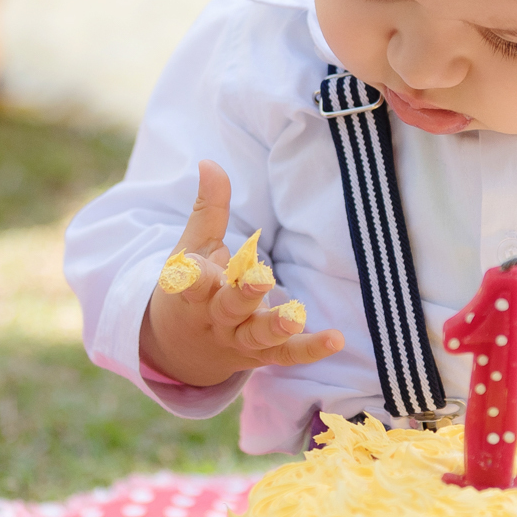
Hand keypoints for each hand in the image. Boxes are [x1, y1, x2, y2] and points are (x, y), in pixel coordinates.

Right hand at [139, 160, 343, 385]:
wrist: (181, 348)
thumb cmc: (192, 288)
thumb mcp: (193, 248)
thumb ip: (208, 207)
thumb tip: (210, 161)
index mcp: (192, 291)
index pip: (189, 283)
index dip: (190, 276)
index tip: (188, 270)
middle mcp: (215, 317)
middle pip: (229, 307)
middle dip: (244, 293)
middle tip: (261, 279)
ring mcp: (238, 338)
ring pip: (257, 335)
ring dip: (276, 325)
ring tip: (296, 315)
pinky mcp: (262, 354)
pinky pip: (286, 355)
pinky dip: (310, 349)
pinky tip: (335, 339)